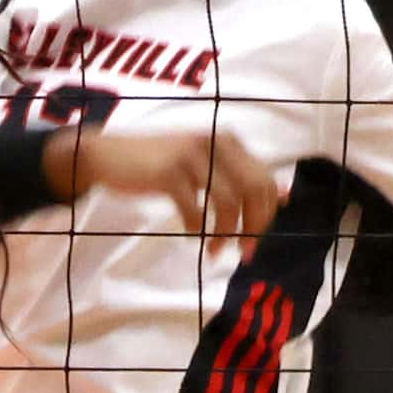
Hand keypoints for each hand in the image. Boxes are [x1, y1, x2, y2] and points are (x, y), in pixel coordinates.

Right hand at [46, 126, 281, 253]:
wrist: (107, 155)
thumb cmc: (159, 162)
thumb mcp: (204, 163)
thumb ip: (241, 175)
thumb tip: (285, 195)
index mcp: (226, 139)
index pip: (264, 179)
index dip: (267, 213)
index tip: (257, 239)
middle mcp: (213, 142)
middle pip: (253, 189)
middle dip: (254, 227)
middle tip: (244, 252)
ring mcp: (191, 156)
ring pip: (228, 203)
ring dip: (225, 235)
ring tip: (216, 252)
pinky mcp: (169, 172)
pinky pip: (194, 209)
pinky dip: (195, 228)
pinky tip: (189, 235)